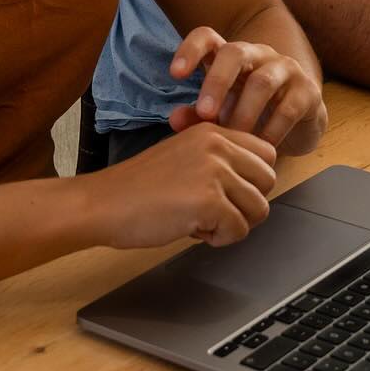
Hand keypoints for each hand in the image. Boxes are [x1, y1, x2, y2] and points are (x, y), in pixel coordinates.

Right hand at [88, 121, 277, 248]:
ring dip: (233, 224)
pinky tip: (193, 230)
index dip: (251, 180)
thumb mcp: (183, 156)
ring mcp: (214, 172)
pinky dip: (219, 239)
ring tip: (201, 221)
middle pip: (268, 180)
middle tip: (216, 212)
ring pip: (259, 208)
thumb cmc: (136, 188)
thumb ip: (218, 161)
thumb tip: (253, 182)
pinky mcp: (208, 202)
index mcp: (212, 132)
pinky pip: (238, 230)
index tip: (227, 193)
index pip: (266, 153)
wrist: (102, 203)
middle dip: (247, 203)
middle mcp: (218, 146)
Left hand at [168, 26, 325, 154]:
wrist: (300, 123)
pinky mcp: (308, 91)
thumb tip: (175, 120)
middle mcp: (259, 55)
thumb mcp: (222, 115)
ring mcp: (286, 69)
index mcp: (231, 57)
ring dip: (245, 112)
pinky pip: (289, 107)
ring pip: (263, 80)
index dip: (191, 49)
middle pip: (236, 52)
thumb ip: (197, 117)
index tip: (175, 74)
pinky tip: (261, 147)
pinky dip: (272, 130)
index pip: (208, 37)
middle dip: (217, 81)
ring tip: (234, 137)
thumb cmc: (251, 114)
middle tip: (205, 113)